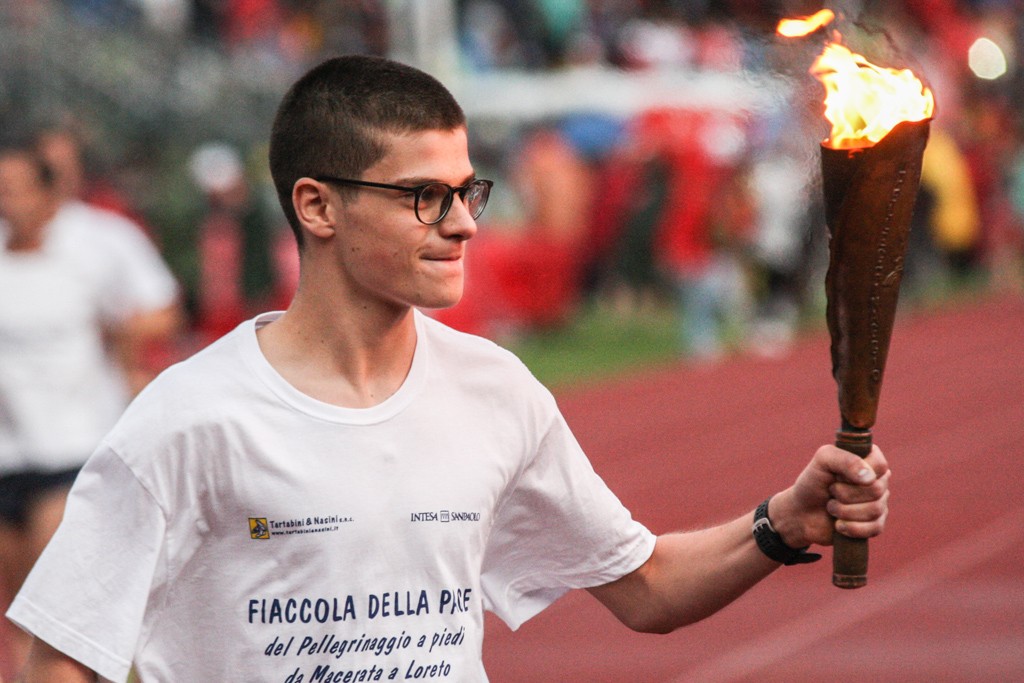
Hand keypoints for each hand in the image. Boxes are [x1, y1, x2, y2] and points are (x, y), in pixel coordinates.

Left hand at [769, 444, 889, 548]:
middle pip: (876, 489)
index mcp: (869, 459)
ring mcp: (879, 503)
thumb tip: (870, 478)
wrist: (801, 513)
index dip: (854, 473)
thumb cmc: (812, 482)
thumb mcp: (822, 461)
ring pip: (875, 510)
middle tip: (831, 491)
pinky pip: (874, 528)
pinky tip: (838, 524)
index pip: (879, 465)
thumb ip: (845, 460)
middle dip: (845, 494)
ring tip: (831, 507)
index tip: (836, 475)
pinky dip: (851, 528)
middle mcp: (878, 480)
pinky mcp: (876, 524)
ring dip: (844, 511)